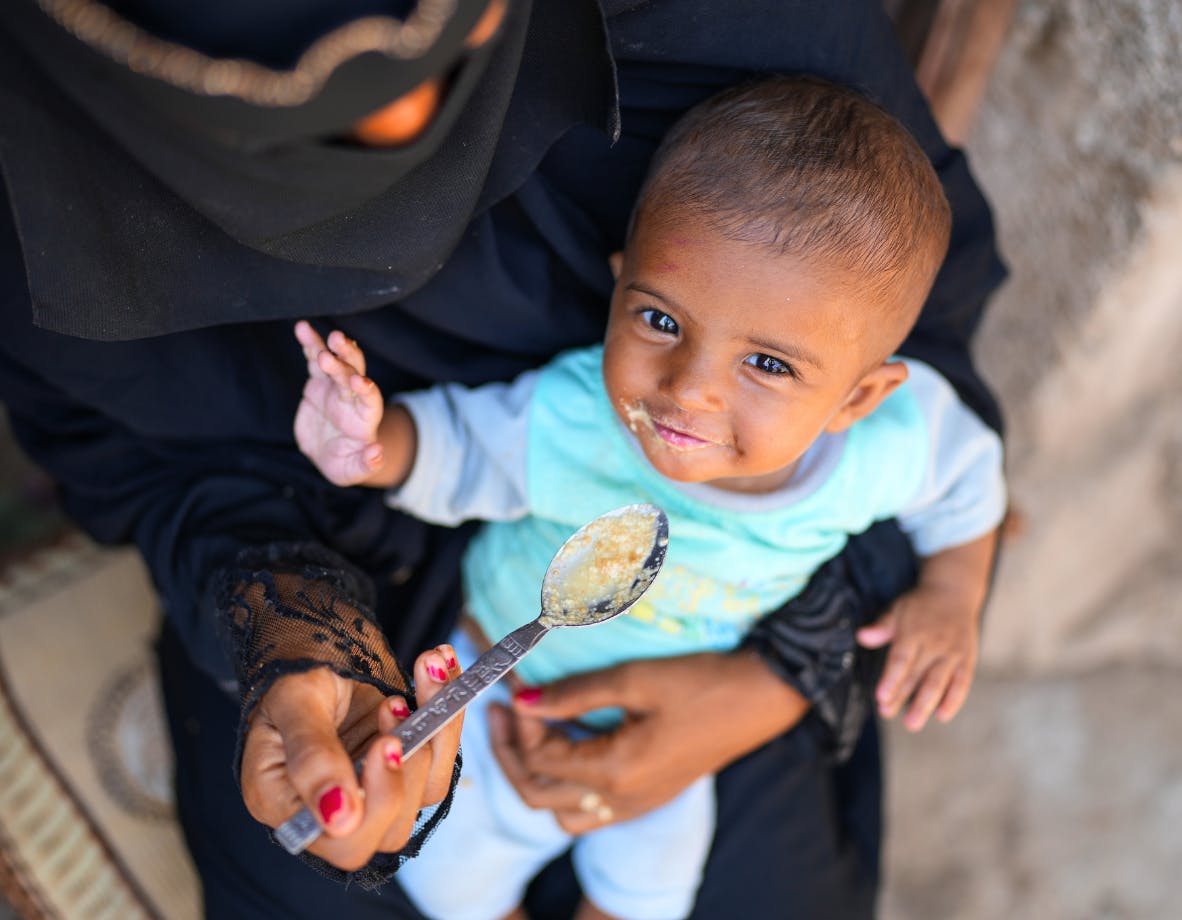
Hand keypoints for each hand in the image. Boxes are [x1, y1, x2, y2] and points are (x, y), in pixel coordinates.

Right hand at [240, 644, 462, 870]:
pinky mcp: (405, 765)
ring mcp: (375, 789)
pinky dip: (449, 710)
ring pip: (428, 789)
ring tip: (425, 670)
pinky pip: (441, 754)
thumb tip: (339, 820)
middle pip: (394, 827)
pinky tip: (438, 666)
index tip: (385, 743)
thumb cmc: (289, 679)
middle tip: (395, 704)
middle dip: (410, 764)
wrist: (313, 653)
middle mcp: (336, 810)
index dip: (378, 804)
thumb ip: (312, 758)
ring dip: (437, 728)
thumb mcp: (293, 705)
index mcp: (289, 806)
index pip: (346, 842)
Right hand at [293, 321, 385, 486]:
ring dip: (331, 348)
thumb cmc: (345, 463)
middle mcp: (353, 398)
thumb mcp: (352, 471)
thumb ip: (366, 464)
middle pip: (354, 373)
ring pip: (336, 362)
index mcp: (364, 418)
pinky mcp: (318, 384)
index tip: (359, 381)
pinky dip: (310, 344)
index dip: (366, 389)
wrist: (330, 453)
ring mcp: (336, 388)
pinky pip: (314, 359)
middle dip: (347, 359)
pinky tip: (302, 328)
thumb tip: (378, 453)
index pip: (370, 399)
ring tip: (322, 335)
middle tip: (337, 345)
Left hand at [487, 650, 808, 833]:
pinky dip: (566, 784)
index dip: (520, 723)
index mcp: (617, 772)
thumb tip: (522, 700)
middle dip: (512, 753)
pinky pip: (590, 809)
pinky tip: (568, 745)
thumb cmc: (702, 683)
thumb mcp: (635, 679)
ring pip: (561, 812)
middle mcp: (623, 800)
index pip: (542, 759)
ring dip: (537, 775)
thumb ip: (575, 694)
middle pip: (539, 796)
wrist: (762, 697)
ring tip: (531, 730)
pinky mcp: (648, 796)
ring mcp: (636, 804)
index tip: (515, 686)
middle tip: (501, 711)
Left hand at [856, 531, 996, 731]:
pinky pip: (962, 683)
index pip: (901, 659)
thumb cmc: (920, 605)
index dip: (891, 679)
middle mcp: (934, 644)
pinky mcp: (967, 660)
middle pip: (917, 675)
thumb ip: (881, 627)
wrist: (954, 592)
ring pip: (939, 682)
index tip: (881, 697)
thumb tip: (861, 637)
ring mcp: (952, 653)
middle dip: (901, 697)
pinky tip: (942, 716)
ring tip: (912, 724)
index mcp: (913, 632)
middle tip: (886, 713)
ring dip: (925, 705)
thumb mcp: (897, 610)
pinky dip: (954, 701)